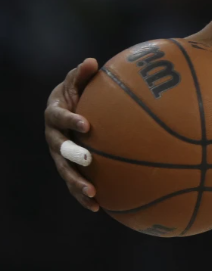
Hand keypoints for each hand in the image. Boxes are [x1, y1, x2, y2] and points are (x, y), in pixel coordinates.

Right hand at [44, 59, 98, 210]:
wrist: (66, 110)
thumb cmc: (77, 92)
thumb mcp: (78, 81)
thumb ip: (83, 74)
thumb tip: (91, 62)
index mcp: (53, 114)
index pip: (59, 117)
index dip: (70, 120)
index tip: (86, 124)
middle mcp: (52, 136)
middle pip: (59, 149)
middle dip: (72, 155)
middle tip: (88, 160)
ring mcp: (59, 154)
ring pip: (65, 171)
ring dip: (77, 183)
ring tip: (93, 193)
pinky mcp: (68, 167)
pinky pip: (74, 183)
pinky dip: (83, 196)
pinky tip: (99, 207)